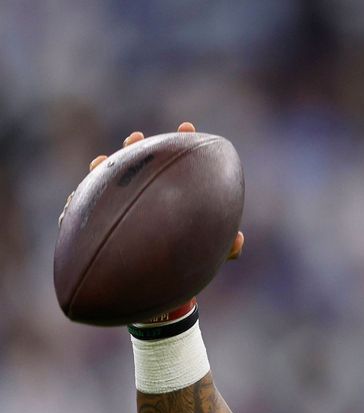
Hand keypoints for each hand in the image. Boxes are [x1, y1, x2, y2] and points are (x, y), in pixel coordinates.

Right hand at [85, 122, 243, 259]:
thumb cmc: (184, 262)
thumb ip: (224, 248)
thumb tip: (237, 241)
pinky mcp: (98, 222)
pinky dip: (78, 203)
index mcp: (171, 194)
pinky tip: (75, 200)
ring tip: (100, 162)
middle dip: (136, 148)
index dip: (180, 142)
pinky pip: (84, 210)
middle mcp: (144, 193)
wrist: (156, 283)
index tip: (187, 127)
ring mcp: (119, 205)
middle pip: (138, 164)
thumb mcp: (206, 254)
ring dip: (103, 169)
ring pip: (107, 181)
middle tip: (137, 138)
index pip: (176, 162)